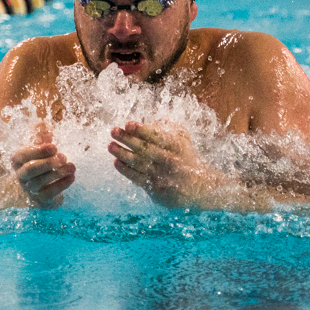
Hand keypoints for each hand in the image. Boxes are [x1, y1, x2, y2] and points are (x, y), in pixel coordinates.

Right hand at [9, 126, 73, 208]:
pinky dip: (62, 185)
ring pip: (39, 182)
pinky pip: (49, 193)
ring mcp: (29, 189)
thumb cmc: (41, 162)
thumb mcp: (40, 147)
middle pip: (30, 170)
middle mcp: (21, 176)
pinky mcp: (39, 200)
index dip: (38, 150)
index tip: (54, 146)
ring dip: (57, 173)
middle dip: (47, 163)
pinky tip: (72, 177)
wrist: (42, 188)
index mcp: (18, 160)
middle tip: (64, 157)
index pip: (22, 154)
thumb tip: (43, 124)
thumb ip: (41, 135)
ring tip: (72, 166)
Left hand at [108, 121, 228, 208]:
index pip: (157, 136)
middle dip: (127, 139)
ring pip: (138, 163)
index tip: (128, 124)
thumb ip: (169, 127)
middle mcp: (169, 160)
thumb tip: (150, 122)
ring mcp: (161, 175)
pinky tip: (116, 161)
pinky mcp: (155, 188)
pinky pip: (137, 178)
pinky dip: (126, 170)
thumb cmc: (186, 157)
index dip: (142, 130)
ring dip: (122, 153)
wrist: (199, 187)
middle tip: (113, 131)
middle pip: (145, 149)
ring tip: (110, 145)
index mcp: (176, 145)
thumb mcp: (183, 139)